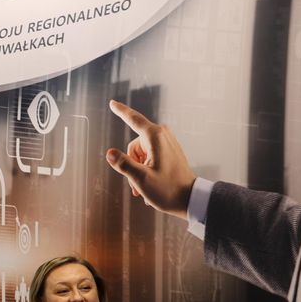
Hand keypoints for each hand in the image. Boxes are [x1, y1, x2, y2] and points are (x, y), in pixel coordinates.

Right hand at [105, 100, 197, 217]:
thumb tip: (109, 153)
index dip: (121, 111)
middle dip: (130, 163)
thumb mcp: (141, 179)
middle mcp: (162, 136)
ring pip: (140, 152)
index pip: (134, 120)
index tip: (112, 103)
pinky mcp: (169, 151)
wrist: (190, 198)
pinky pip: (149, 155)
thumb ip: (123, 164)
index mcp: (155, 138)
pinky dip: (145, 168)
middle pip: (134, 144)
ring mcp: (167, 143)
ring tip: (142, 187)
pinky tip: (149, 183)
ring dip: (137, 169)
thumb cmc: (168, 189)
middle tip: (136, 183)